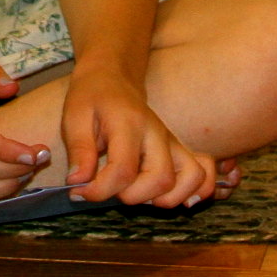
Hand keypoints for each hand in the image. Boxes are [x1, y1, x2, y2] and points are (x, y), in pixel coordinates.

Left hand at [61, 66, 214, 206]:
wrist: (112, 78)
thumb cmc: (92, 98)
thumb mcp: (74, 117)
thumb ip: (79, 151)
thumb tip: (77, 183)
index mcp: (129, 123)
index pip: (123, 169)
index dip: (100, 190)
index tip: (80, 191)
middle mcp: (157, 133)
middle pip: (161, 179)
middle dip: (133, 196)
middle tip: (110, 188)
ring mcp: (172, 142)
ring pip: (191, 177)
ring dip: (166, 198)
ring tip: (139, 194)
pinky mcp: (179, 150)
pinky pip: (203, 173)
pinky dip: (195, 191)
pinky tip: (170, 197)